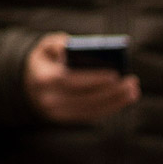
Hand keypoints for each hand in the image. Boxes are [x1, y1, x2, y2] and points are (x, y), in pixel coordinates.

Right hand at [22, 33, 139, 124]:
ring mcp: (58, 113)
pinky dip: (110, 107)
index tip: (115, 73)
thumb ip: (57, 42)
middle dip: (111, 91)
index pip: (70, 80)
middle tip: (132, 82)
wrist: (29, 85)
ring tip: (133, 90)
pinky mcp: (67, 121)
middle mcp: (49, 100)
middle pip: (85, 97)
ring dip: (115, 101)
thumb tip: (71, 47)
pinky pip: (92, 115)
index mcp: (42, 79)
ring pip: (91, 109)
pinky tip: (124, 99)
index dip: (93, 78)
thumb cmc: (45, 60)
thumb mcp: (44, 46)